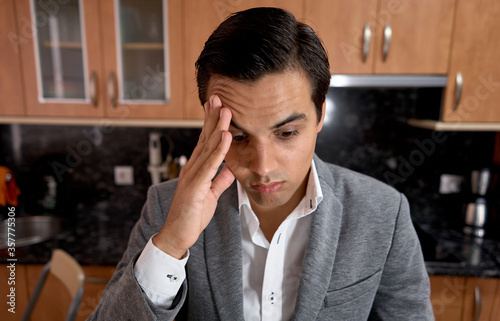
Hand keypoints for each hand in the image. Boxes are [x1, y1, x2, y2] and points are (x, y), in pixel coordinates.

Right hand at [153, 95, 234, 258]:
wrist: (177, 234)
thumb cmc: (192, 214)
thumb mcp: (211, 194)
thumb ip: (220, 180)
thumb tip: (231, 168)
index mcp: (196, 168)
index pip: (206, 141)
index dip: (212, 123)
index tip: (218, 107)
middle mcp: (192, 167)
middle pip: (205, 138)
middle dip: (213, 117)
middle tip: (220, 98)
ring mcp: (192, 175)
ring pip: (207, 147)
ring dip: (218, 127)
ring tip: (226, 110)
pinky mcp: (195, 186)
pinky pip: (210, 165)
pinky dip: (219, 150)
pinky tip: (225, 136)